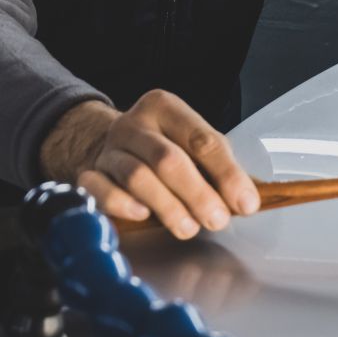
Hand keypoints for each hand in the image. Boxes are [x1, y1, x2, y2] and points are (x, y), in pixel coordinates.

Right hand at [39, 90, 259, 238]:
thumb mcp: (195, 147)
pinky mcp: (89, 174)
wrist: (111, 147)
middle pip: (168, 160)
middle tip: (217, 220)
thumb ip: (222, 170)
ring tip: (189, 227)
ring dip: (167, 207)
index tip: (245, 204)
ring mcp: (109, 149)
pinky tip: (142, 215)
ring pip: (137, 177)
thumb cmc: (165, 148)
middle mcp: (135, 125)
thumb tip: (248, 202)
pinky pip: (100, 190)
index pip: (202, 141)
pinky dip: (122, 204)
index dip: (227, 175)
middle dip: (198, 194)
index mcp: (166, 109)